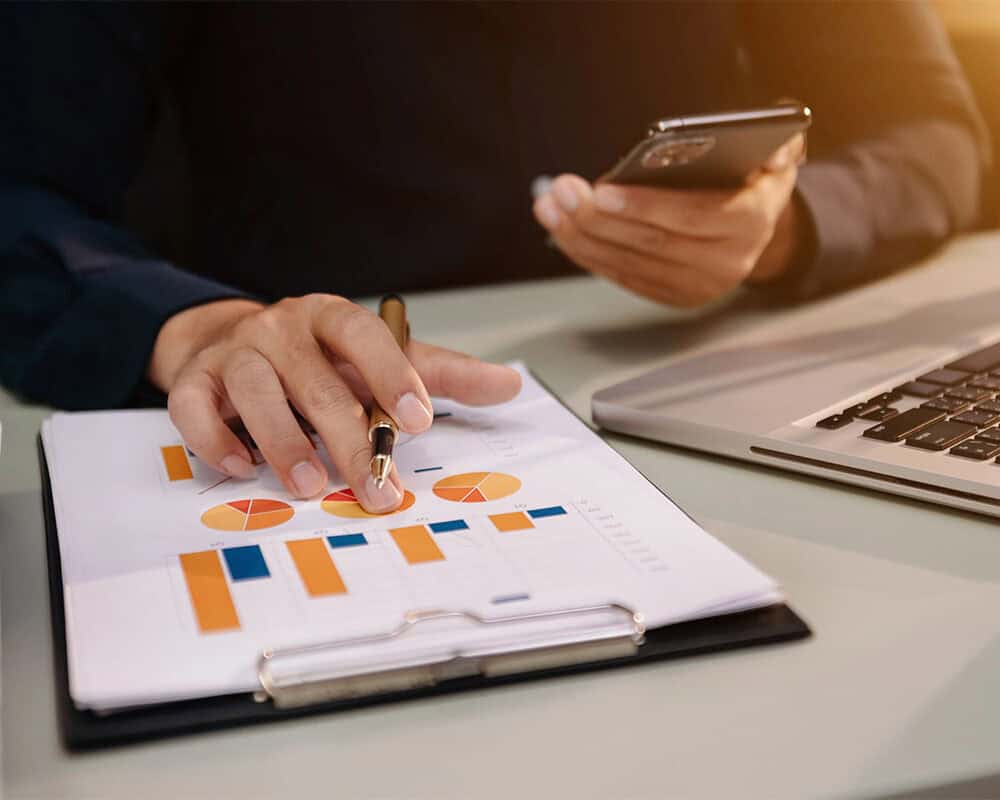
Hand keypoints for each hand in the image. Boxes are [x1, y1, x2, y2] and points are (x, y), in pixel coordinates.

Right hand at [147, 295, 520, 509]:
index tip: (418, 420)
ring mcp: (236, 352)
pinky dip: (215, 440)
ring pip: (256, 392)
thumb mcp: (379, 360)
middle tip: (376, 486)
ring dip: (285, 442)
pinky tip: (242, 469)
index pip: (362, 335)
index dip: (391, 373)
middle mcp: (282, 328)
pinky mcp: (195, 380)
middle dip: (349, 439)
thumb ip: (441, 375)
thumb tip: (510, 385)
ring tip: (311, 485)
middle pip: (316, 381)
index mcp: (331, 318)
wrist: (233, 341)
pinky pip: (195, 408)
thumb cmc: (318, 359)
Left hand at [532, 134, 807, 306]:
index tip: (602, 190)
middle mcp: (726, 262)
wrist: (761, 230)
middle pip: (650, 243)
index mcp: (751, 221)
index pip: (692, 217)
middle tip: (560, 190)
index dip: (644, 206)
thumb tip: (772, 134)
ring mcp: (697, 285)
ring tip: (550, 206)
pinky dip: (588, 254)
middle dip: (597, 217)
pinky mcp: (673, 296)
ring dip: (581, 236)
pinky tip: (562, 229)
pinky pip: (622, 277)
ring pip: (629, 263)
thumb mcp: (777, 153)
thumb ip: (777, 141)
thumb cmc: (755, 180)